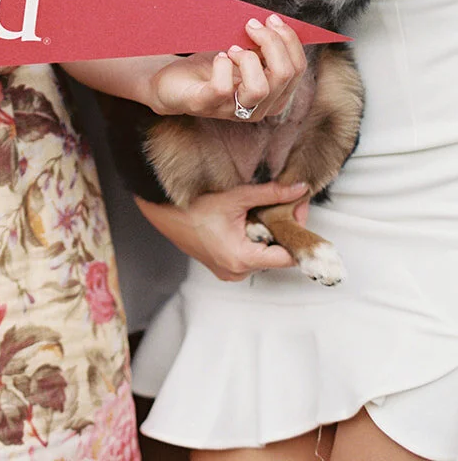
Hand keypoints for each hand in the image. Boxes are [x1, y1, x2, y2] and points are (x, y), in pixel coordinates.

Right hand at [137, 180, 311, 281]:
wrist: (162, 212)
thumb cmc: (192, 207)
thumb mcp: (235, 197)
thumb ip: (270, 194)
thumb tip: (298, 189)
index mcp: (242, 258)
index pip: (287, 257)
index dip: (296, 233)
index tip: (299, 211)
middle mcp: (237, 271)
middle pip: (275, 255)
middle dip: (282, 229)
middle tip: (284, 204)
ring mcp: (229, 272)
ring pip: (262, 255)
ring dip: (267, 234)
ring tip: (263, 211)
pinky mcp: (223, 267)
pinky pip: (248, 256)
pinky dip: (253, 239)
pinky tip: (248, 221)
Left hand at [147, 13, 306, 119]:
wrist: (173, 81)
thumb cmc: (211, 65)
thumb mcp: (244, 52)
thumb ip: (263, 46)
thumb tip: (276, 23)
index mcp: (274, 94)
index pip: (298, 69)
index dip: (289, 40)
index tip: (271, 18)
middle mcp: (258, 108)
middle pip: (284, 75)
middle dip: (271, 42)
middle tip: (250, 24)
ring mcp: (232, 110)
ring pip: (260, 88)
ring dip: (249, 58)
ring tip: (232, 48)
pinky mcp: (204, 105)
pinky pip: (222, 89)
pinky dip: (223, 66)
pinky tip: (219, 57)